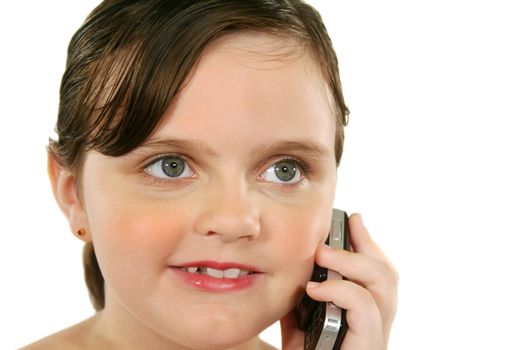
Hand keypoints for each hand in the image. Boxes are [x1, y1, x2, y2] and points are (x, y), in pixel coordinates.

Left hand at [280, 213, 397, 349]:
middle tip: (329, 239)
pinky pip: (366, 311)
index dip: (369, 243)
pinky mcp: (368, 348)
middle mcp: (376, 325)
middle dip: (363, 247)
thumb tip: (300, 263)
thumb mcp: (298, 320)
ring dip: (353, 263)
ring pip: (385, 286)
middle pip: (388, 275)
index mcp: (363, 315)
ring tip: (323, 254)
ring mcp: (375, 337)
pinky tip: (317, 287)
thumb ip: (302, 294)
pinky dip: (343, 291)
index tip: (353, 218)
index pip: (378, 272)